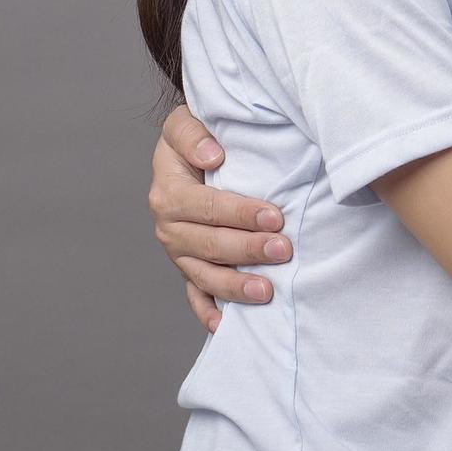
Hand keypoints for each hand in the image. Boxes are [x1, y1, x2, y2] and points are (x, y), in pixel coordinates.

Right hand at [150, 105, 292, 333]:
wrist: (188, 154)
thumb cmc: (195, 138)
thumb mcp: (184, 124)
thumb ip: (191, 134)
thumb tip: (212, 156)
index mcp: (168, 191)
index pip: (206, 206)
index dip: (240, 212)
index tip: (275, 215)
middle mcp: (169, 226)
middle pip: (209, 244)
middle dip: (248, 249)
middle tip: (284, 250)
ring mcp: (178, 252)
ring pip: (205, 275)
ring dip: (236, 286)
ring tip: (268, 291)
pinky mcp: (188, 268)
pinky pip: (195, 295)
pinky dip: (208, 312)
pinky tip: (225, 327)